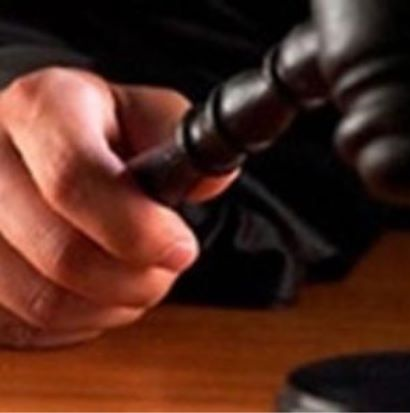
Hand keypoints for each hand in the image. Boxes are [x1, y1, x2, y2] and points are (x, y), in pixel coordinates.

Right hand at [0, 67, 237, 347]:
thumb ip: (179, 137)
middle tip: (166, 268)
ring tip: (136, 277)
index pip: (75, 180)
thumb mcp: (143, 114)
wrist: (39, 148)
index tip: (181, 248)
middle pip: (64, 255)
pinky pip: (29, 324)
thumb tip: (209, 181)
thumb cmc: (100, 133)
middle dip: (136, 279)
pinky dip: (79, 319)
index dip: (139, 228)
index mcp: (39, 109)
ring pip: (46, 302)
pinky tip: (96, 288)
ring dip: (112, 304)